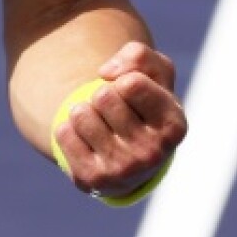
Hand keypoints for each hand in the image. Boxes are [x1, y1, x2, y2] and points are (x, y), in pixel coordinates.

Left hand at [53, 41, 187, 199]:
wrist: (129, 157)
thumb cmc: (143, 104)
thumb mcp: (154, 74)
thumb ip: (139, 56)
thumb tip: (106, 72)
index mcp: (174, 126)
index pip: (131, 83)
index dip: (124, 80)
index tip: (130, 93)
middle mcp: (152, 153)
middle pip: (103, 96)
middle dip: (103, 95)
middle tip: (113, 112)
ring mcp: (122, 171)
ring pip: (80, 113)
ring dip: (84, 111)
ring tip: (99, 124)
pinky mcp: (91, 180)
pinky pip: (63, 133)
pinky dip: (69, 128)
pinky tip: (85, 140)